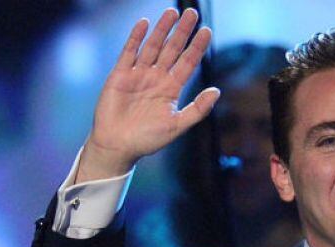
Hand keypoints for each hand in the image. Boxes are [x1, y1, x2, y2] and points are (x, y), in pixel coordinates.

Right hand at [76, 8, 219, 182]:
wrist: (118, 145)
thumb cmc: (148, 139)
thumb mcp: (177, 125)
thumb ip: (198, 109)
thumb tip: (216, 92)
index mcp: (171, 89)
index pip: (187, 63)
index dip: (197, 47)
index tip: (207, 31)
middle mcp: (156, 78)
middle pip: (172, 49)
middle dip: (182, 32)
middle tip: (192, 13)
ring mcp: (138, 74)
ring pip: (153, 46)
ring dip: (162, 29)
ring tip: (172, 12)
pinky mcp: (120, 74)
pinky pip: (129, 51)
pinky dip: (136, 37)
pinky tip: (145, 23)